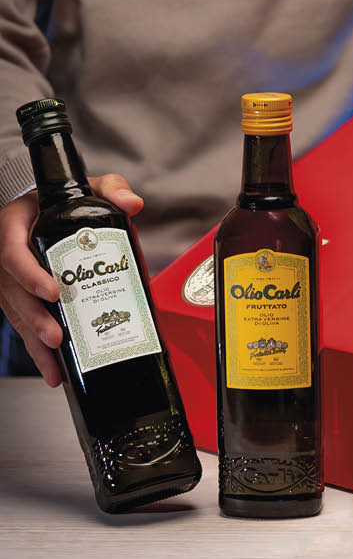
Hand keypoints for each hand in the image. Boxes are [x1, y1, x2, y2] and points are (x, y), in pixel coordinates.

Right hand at [0, 174, 142, 385]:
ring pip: (17, 314)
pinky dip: (38, 350)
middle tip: (56, 337)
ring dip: (34, 341)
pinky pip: (24, 325)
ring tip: (55, 365)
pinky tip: (55, 371)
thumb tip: (133, 203)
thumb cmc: (65, 199)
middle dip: (34, 319)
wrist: (45, 206)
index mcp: (15, 227)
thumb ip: (111, 189)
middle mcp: (5, 256)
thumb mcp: (89, 187)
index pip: (13, 253)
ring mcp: (9, 281)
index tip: (52, 292)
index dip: (30, 275)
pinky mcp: (19, 298)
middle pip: (13, 293)